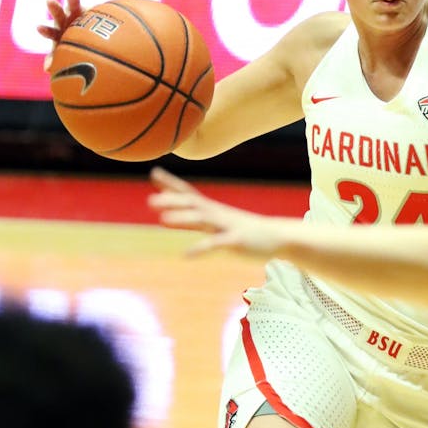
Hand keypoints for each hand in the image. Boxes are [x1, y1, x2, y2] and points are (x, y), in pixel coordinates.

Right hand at [37, 0, 134, 71]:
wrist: (82, 39)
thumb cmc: (93, 23)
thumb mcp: (102, 14)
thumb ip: (116, 2)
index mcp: (75, 12)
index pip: (73, 2)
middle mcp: (64, 22)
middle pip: (59, 13)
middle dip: (55, 7)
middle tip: (50, 1)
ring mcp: (58, 36)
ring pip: (51, 32)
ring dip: (45, 30)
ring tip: (38, 28)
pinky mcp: (57, 50)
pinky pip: (52, 57)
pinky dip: (50, 61)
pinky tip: (48, 67)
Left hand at [148, 167, 275, 259]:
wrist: (278, 236)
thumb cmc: (245, 229)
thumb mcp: (219, 220)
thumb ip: (195, 217)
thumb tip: (169, 215)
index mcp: (213, 209)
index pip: (189, 192)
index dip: (171, 183)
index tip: (154, 173)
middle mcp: (218, 214)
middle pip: (193, 203)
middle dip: (172, 201)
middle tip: (150, 200)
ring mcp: (227, 226)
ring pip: (203, 219)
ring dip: (183, 218)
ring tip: (163, 220)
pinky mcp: (236, 241)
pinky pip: (217, 244)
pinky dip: (201, 248)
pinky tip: (186, 255)